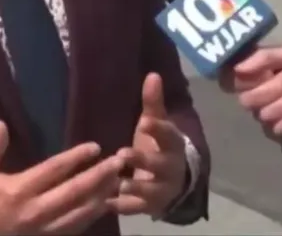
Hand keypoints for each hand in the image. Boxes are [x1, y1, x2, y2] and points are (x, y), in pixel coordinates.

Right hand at [0, 120, 127, 235]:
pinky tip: (102, 207)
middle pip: (75, 192)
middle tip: (120, 162)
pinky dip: (89, 219)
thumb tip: (1, 123)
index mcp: (18, 189)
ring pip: (79, 215)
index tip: (95, 147)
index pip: (55, 170)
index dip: (77, 158)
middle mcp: (34, 211)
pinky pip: (71, 230)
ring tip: (118, 183)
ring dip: (101, 198)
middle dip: (100, 176)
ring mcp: (40, 231)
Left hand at [108, 73, 188, 217]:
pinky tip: (108, 203)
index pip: (169, 135)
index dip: (158, 130)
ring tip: (117, 182)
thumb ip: (153, 103)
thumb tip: (152, 74)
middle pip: (159, 165)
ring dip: (134, 186)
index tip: (145, 122)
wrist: (174, 182)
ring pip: (150, 190)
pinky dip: (124, 206)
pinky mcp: (151, 207)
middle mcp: (171, 168)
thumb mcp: (155, 125)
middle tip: (122, 154)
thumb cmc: (158, 146)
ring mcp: (162, 190)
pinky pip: (138, 208)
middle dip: (142, 160)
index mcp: (173, 145)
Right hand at [219, 46, 281, 140]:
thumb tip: (237, 68)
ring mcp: (270, 115)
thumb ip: (264, 57)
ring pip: (264, 115)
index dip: (240, 80)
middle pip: (247, 100)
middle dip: (274, 88)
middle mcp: (257, 95)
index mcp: (255, 74)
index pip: (230, 81)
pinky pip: (279, 129)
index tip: (261, 72)